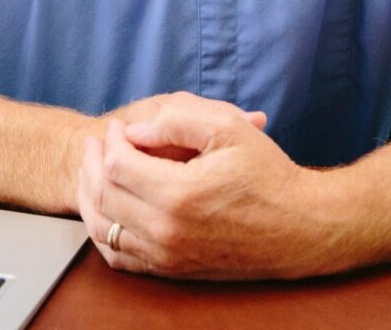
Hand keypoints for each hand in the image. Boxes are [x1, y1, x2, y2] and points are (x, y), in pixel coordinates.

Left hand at [77, 92, 323, 279]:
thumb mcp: (228, 127)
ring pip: (104, 230)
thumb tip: (135, 131)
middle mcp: (168, 232)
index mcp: (179, 195)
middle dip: (92, 163)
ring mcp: (168, 256)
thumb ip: (177, 119)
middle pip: (104, 196)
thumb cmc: (267, 174)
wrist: (299, 227)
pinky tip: (108, 209)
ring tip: (94, 170)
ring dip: (90, 196)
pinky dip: (104, 232)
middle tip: (98, 143)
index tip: (120, 126)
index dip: (111, 140)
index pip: (117, 165)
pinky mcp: (173, 270)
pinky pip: (119, 257)